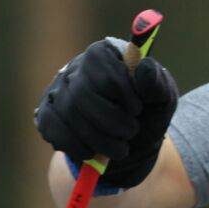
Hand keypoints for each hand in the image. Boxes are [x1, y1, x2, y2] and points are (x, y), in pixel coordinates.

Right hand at [34, 39, 178, 188]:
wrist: (131, 145)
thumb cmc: (147, 114)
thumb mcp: (161, 98)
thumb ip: (156, 82)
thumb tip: (144, 65)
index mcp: (104, 54)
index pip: (104, 70)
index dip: (123, 94)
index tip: (138, 110)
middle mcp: (76, 68)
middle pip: (82, 94)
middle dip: (111, 121)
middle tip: (131, 132)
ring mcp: (57, 91)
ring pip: (67, 113)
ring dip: (98, 138)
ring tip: (120, 149)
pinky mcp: (46, 114)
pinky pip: (52, 129)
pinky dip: (75, 146)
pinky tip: (93, 153)